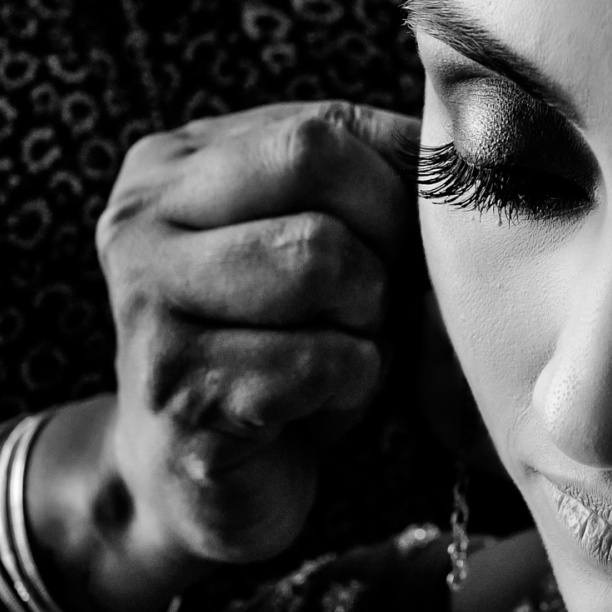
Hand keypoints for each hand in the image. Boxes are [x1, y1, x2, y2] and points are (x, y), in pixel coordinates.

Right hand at [96, 100, 418, 568]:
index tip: (400, 248)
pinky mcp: (178, 391)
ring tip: (344, 349)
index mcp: (173, 166)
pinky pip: (320, 359)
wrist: (199, 484)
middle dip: (380, 239)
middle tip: (377, 302)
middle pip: (312, 163)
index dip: (395, 187)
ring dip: (368, 317)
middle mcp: (140, 221)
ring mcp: (148, 306)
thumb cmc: (287, 349)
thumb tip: (471, 128)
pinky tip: (317, 405)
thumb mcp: (326, 239)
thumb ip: (375, 174)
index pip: (320, 127)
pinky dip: (352, 384)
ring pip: (320, 257)